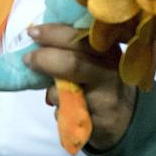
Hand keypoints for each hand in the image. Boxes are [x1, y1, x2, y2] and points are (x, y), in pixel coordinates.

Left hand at [24, 23, 137, 150]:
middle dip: (44, 59)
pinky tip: (68, 110)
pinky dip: (59, 111)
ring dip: (51, 92)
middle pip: (72, 63)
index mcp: (108, 50)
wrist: (127, 117)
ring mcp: (107, 100)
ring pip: (65, 93)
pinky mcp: (99, 123)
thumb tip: (36, 35)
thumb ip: (73, 46)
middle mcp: (110, 73)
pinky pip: (66, 115)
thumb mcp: (96, 58)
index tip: (32, 32)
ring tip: (54, 93)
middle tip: (28, 59)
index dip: (52, 33)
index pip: (79, 37)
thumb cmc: (101, 80)